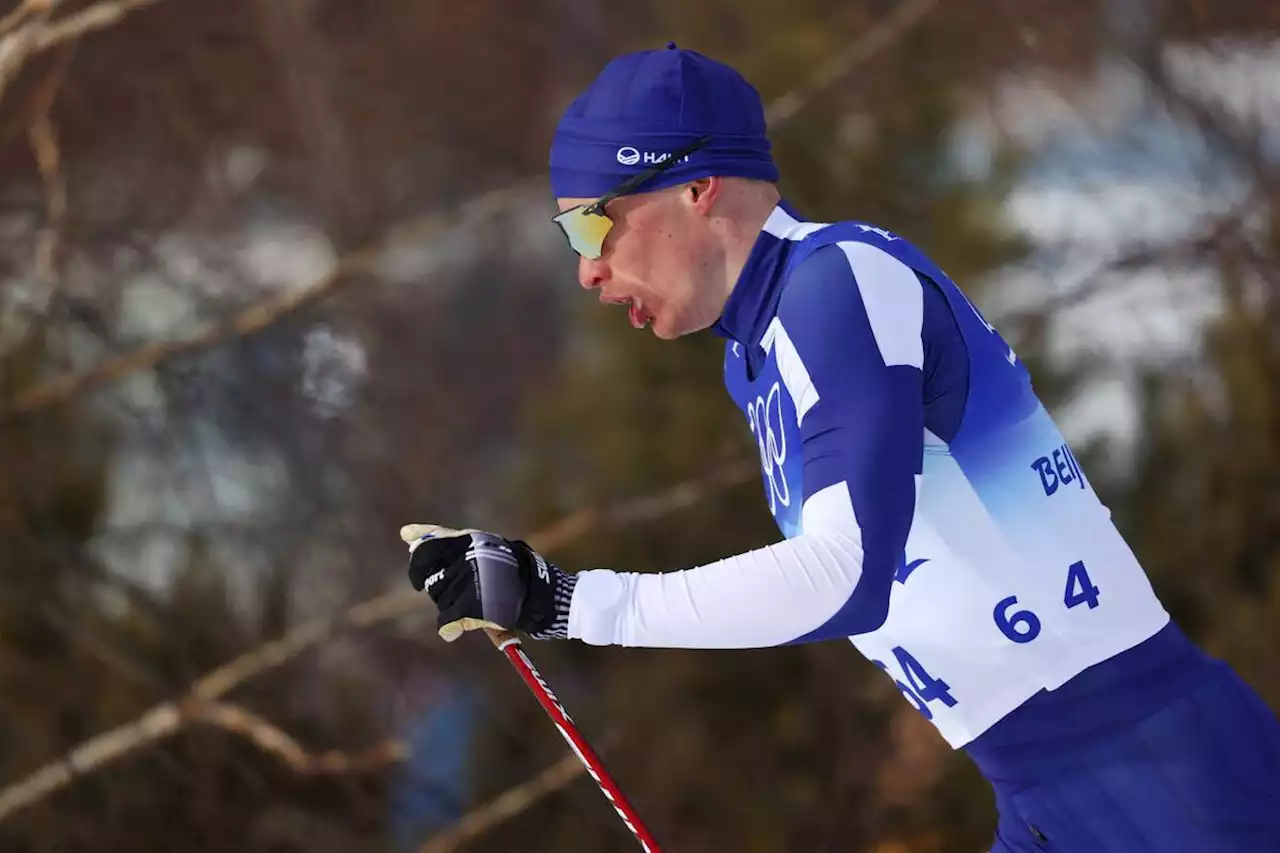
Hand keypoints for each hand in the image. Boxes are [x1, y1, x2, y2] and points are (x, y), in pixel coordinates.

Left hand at [400, 524, 576, 641]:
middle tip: (458, 588)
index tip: (407, 538)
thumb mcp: (491, 549)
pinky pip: (447, 621)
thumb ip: (454, 544)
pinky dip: (449, 628)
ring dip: (448, 604)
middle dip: (437, 582)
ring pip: (440, 598)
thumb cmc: (519, 572)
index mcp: (475, 541)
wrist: (546, 597)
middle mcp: (470, 558)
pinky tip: (454, 631)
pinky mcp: (472, 608)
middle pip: (432, 573)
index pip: (436, 539)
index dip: (421, 541)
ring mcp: (471, 582)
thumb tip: (408, 537)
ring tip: (469, 605)